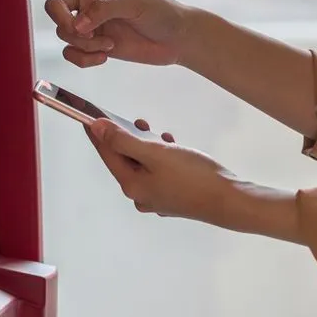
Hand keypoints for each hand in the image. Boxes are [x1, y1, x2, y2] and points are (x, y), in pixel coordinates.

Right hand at [8, 0, 191, 66]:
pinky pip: (72, 53)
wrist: (175, 40)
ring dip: (83, 42)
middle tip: (83, 30)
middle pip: (52, 5)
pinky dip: (84, 58)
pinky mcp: (94, 44)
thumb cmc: (161, 11)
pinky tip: (105, 56)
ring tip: (108, 43)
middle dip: (61, 20)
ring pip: (63, 33)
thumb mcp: (138, 2)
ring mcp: (89, 23)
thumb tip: (81, 24)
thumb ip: (106, 8)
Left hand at [85, 118, 237, 223]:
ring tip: (159, 134)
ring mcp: (157, 198)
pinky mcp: (173, 196)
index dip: (97, 134)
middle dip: (128, 138)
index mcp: (132, 185)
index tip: (88, 117)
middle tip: (136, 121)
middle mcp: (141, 195)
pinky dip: (162, 157)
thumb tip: (98, 129)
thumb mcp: (155, 153)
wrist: (228, 200)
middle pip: (125, 160)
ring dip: (148, 146)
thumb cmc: (192, 176)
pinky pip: (159, 171)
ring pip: (144, 165)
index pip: (107, 154)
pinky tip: (173, 148)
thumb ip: (124, 140)